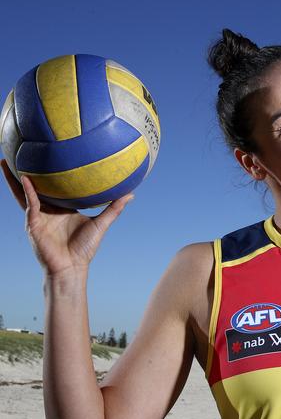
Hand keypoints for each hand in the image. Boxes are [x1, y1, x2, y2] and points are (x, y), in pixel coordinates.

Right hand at [1, 159, 132, 275]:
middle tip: (20, 151)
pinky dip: (28, 191)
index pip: (54, 188)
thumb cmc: (84, 248)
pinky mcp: (33, 224)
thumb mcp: (101, 224)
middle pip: (34, 186)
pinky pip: (30, 204)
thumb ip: (114, 208)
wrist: (72, 267)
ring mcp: (38, 216)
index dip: (50, 174)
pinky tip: (25, 178)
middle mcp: (47, 210)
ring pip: (24, 192)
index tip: (52, 155)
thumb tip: (130, 194)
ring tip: (7, 160)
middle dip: (25, 171)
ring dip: (14, 178)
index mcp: (61, 209)